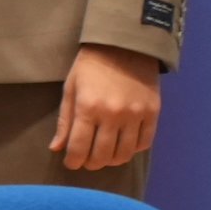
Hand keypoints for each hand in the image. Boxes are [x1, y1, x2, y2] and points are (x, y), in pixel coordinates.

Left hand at [53, 45, 160, 171]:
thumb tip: (57, 148)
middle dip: (91, 163)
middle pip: (103, 155)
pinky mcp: (153, 113)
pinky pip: (144, 143)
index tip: (71, 163)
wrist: (125, 46)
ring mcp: (136, 115)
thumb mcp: (71, 89)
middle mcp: (113, 115)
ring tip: (104, 157)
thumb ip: (65, 121)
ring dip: (112, 160)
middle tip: (86, 161)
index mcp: (88, 107)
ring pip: (124, 153)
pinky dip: (132, 150)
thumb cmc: (90, 67)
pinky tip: (123, 146)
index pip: (79, 147)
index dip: (73, 161)